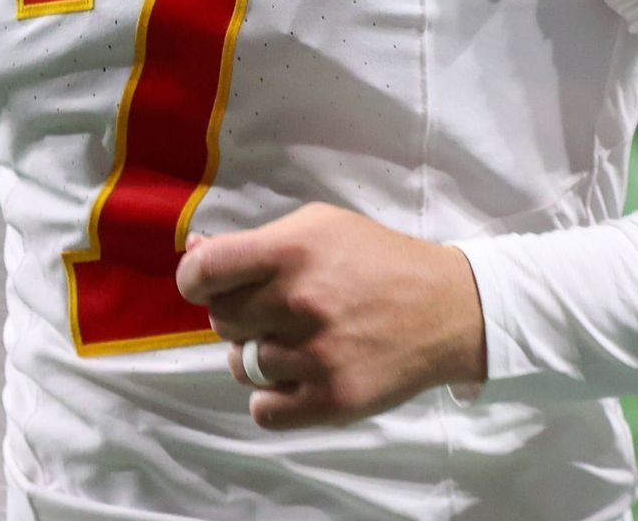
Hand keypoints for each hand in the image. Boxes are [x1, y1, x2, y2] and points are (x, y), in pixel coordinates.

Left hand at [175, 202, 486, 430]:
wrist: (444, 307)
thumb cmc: (374, 259)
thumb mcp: (317, 227)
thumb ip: (255, 242)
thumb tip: (194, 249)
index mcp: (291, 250)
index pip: (204, 271)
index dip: (193, 278)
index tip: (205, 283)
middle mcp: (298, 301)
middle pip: (221, 319)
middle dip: (238, 314)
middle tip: (272, 307)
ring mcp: (315, 354)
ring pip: (241, 365)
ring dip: (257, 354)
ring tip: (293, 339)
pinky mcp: (331, 398)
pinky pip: (263, 409)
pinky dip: (272, 396)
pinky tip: (298, 373)